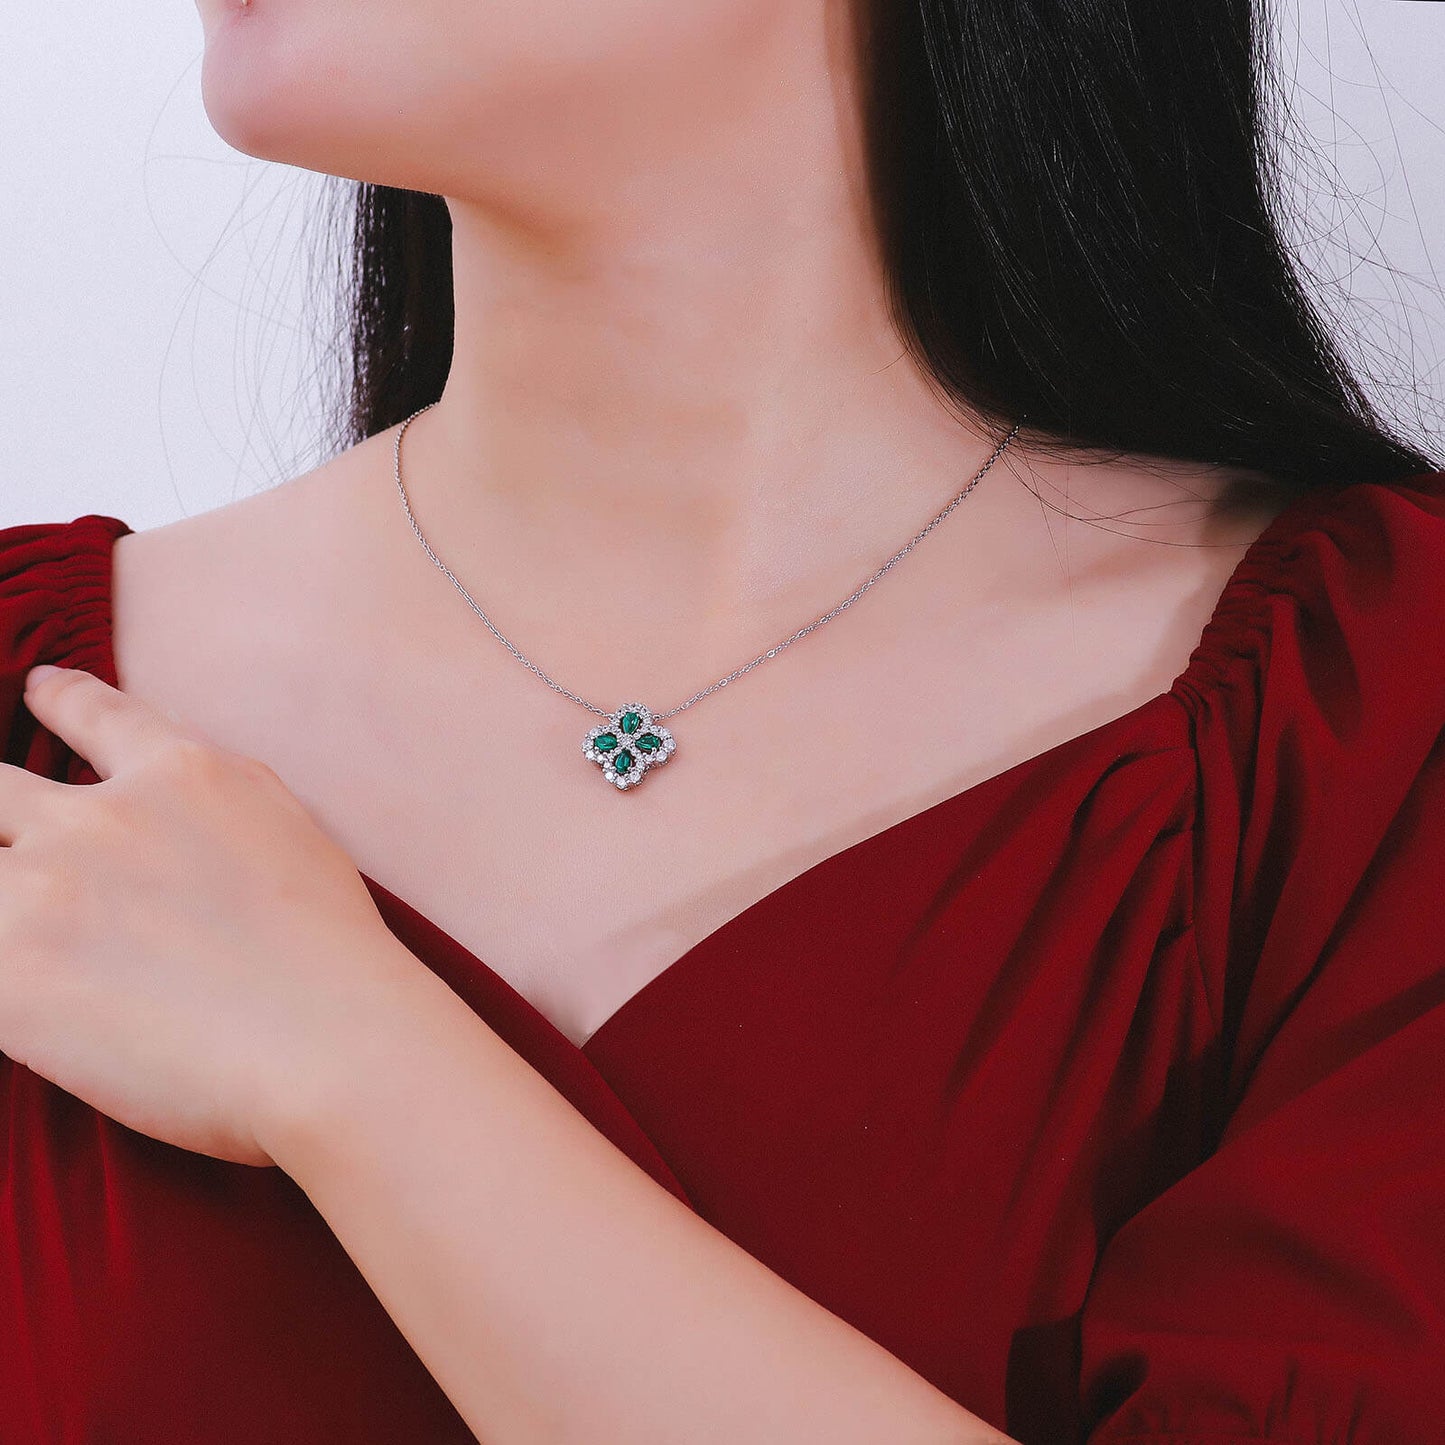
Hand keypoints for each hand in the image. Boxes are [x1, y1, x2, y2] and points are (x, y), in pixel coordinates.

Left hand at [0, 664, 421, 1167]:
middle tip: (12, 841)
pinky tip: (35, 1002)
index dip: (59, 698)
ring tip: (28, 935)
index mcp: (184, 775)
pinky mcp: (10, 978)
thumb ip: (217, 802)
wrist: (331, 1042)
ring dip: (8, 908)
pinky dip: (4, 982)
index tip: (39, 689)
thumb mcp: (291, 831)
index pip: (96, 713)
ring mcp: (45, 892)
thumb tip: (172, 802)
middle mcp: (102, 819)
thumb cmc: (334, 957)